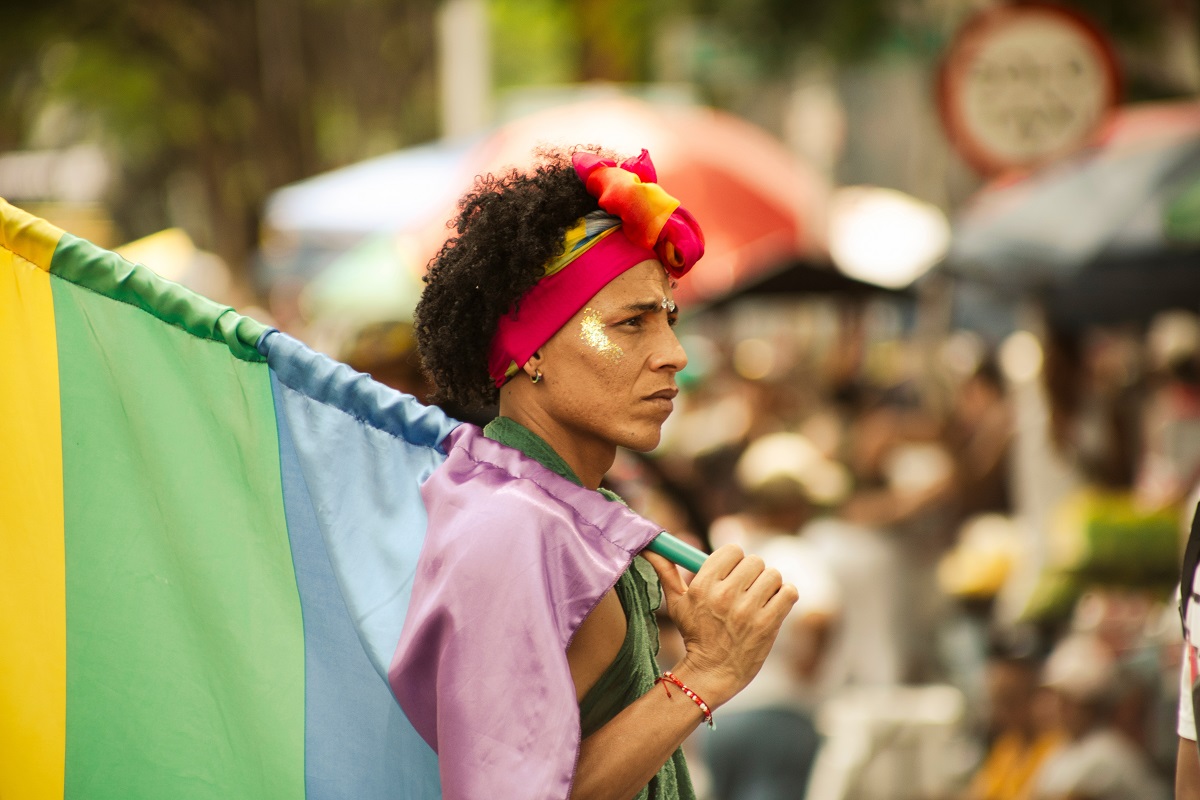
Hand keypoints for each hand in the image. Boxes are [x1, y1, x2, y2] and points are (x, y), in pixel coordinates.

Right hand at [643, 544, 797, 708]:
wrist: (712, 674)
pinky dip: (785, 595)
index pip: (732, 550)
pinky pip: (788, 592)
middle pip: (754, 561)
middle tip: (747, 586)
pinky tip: (774, 604)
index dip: (734, 559)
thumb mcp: (675, 603)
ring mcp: (748, 611)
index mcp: (703, 586)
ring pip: (773, 575)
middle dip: (752, 572)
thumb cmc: (694, 635)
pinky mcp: (768, 624)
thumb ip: (665, 570)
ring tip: (760, 597)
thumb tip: (650, 546)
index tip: (732, 571)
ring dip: (769, 584)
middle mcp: (725, 596)